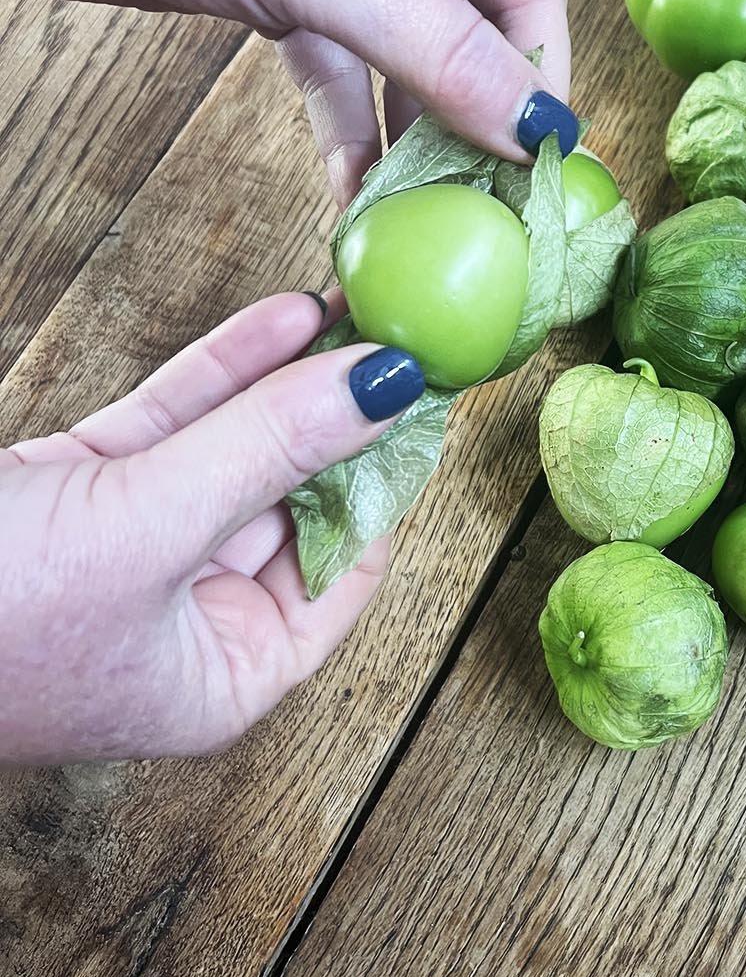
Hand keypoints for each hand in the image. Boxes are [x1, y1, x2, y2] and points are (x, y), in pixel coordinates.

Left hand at [0, 0, 573, 205]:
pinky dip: (353, 132)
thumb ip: (435, 45)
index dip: (537, 77)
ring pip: (411, 54)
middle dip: (478, 117)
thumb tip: (539, 126)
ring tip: (430, 219)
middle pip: (477, 21)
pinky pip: (345, 70)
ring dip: (416, 138)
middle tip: (491, 212)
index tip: (543, 172)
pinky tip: (360, 195)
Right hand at [0, 293, 423, 764]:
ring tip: (358, 304)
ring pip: (233, 456)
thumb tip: (386, 385)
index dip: (394, 481)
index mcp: (225, 673)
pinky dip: (219, 376)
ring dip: (288, 382)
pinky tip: (283, 319)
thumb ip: (265, 451)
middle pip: (296, 503)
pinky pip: (168, 431)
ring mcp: (131, 556)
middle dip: (344, 417)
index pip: (349, 571)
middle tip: (408, 331)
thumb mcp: (144, 528)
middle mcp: (188, 622)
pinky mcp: (78, 499)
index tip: (436, 400)